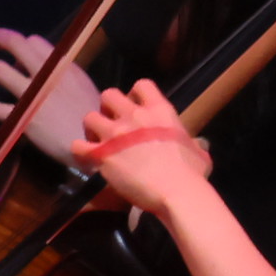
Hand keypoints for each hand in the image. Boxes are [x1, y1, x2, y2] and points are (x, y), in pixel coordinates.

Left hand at [0, 27, 89, 166]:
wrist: (94, 144)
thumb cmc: (94, 118)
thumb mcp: (85, 88)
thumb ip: (66, 77)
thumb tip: (51, 68)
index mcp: (65, 68)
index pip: (38, 43)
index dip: (26, 44)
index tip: (20, 50)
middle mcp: (47, 75)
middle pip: (19, 46)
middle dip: (2, 39)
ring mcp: (32, 95)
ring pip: (1, 71)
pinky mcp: (21, 116)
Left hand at [79, 78, 215, 220]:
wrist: (176, 191)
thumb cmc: (192, 173)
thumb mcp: (198, 151)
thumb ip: (192, 142)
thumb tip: (197, 143)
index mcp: (160, 111)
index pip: (141, 85)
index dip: (135, 94)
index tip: (135, 107)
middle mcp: (134, 116)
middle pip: (109, 94)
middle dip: (108, 107)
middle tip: (113, 123)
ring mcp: (114, 134)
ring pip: (89, 117)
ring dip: (92, 128)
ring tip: (98, 140)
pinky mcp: (100, 154)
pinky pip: (77, 145)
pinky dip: (80, 151)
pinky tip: (88, 158)